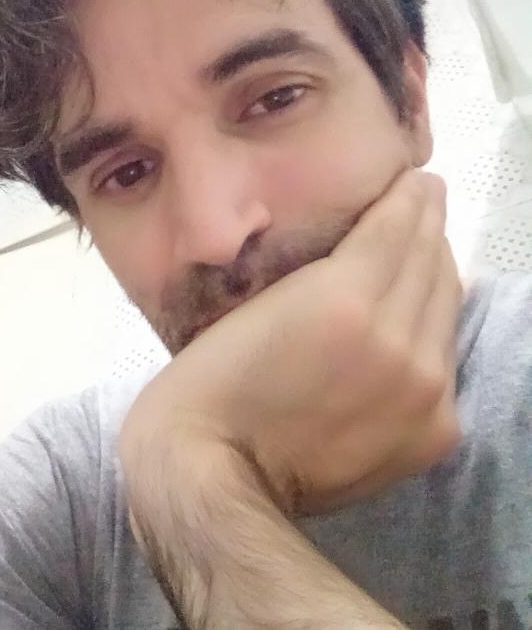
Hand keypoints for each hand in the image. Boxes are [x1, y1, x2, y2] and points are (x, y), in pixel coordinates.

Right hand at [120, 169, 462, 516]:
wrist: (213, 476)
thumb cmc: (209, 380)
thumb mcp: (252, 304)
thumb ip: (316, 275)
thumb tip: (358, 251)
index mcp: (343, 299)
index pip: (400, 226)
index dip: (411, 196)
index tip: (416, 179)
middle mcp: (398, 340)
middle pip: (433, 261)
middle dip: (428, 227)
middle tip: (420, 205)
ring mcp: (424, 390)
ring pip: (447, 309)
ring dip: (435, 275)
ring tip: (421, 253)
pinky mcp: (435, 431)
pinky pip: (445, 362)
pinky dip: (432, 332)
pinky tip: (415, 318)